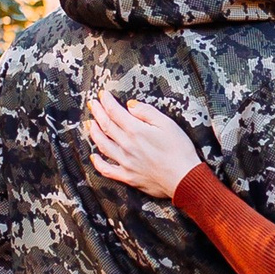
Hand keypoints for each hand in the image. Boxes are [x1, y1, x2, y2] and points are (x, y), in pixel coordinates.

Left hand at [85, 92, 204, 201]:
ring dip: (94, 133)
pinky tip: (94, 157)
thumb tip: (130, 105)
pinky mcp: (127, 176)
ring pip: (102, 145)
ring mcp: (125, 162)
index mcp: (136, 131)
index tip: (102, 94)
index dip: (106, 102)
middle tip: (92, 104)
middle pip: (106, 126)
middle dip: (98, 113)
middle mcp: (126, 146)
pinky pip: (107, 170)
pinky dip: (98, 163)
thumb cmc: (180, 151)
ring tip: (90, 124)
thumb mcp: (167, 124)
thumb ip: (147, 112)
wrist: (184, 179)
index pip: (115, 112)